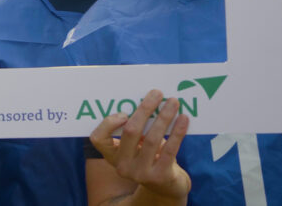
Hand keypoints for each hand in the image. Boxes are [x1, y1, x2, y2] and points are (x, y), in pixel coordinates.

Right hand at [89, 89, 189, 204]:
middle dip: (144, 109)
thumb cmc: (149, 157)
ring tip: (173, 102)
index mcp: (112, 155)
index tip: (124, 112)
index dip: (108, 124)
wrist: (166, 187)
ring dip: (164, 116)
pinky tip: (184, 119)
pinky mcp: (160, 176)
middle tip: (157, 93)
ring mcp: (141, 173)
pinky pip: (170, 149)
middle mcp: (123, 166)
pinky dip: (177, 132)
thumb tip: (148, 99)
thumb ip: (135, 130)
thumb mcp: (136, 147)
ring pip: (152, 138)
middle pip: (130, 132)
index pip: (98, 139)